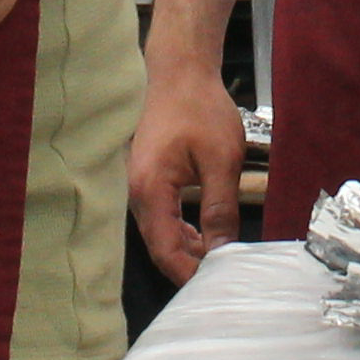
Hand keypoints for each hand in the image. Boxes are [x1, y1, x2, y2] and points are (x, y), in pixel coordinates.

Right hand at [127, 53, 246, 281]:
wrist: (179, 72)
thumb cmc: (199, 107)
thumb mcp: (220, 159)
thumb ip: (220, 208)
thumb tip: (222, 251)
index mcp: (149, 190)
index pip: (165, 250)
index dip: (189, 274)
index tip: (216, 288)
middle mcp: (136, 193)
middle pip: (159, 247)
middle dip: (189, 267)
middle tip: (223, 281)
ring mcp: (138, 187)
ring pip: (160, 234)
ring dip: (186, 251)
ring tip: (218, 263)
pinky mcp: (147, 180)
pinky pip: (161, 218)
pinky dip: (181, 232)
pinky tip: (204, 237)